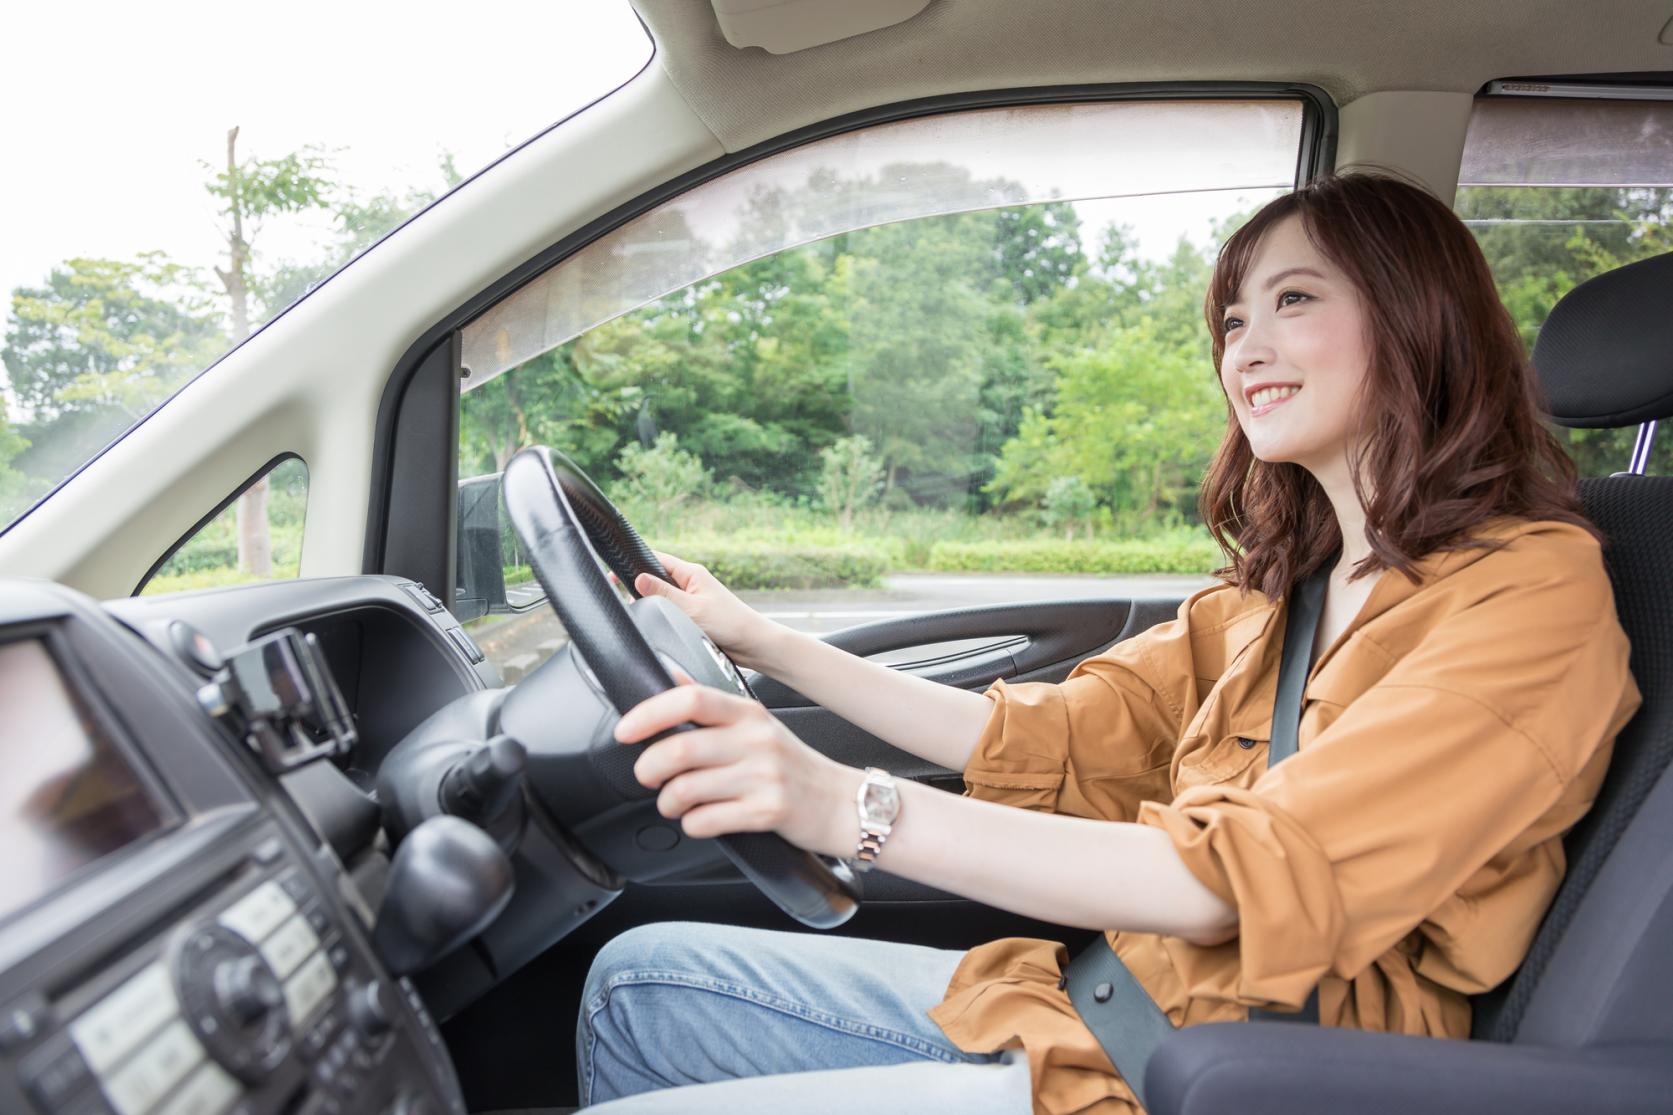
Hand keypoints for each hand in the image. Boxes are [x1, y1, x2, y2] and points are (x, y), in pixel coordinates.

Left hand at [613, 676, 860, 856]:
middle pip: (680, 748)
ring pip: (687, 790)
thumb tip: (669, 674)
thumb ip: (712, 703)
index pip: (690, 699)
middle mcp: (756, 740)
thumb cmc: (790, 764)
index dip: (649, 713)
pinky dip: (692, 825)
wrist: (841, 802)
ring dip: (668, 803)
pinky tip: (699, 821)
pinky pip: (708, 821)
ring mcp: (763, 776)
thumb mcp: (755, 723)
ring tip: (674, 804)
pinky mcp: (768, 812)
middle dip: (649, 768)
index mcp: (747, 713)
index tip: (625, 731)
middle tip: (647, 776)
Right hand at [630, 550, 782, 670]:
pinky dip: (661, 616)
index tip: (613, 574)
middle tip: (628, 601)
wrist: (752, 646)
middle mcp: (690, 583)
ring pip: (661, 598)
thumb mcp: (692, 608)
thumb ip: (663, 594)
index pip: (655, 559)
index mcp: (690, 573)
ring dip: (652, 605)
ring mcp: (691, 599)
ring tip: (644, 614)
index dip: (634, 564)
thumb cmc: (730, 623)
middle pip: (655, 579)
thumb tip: (638, 579)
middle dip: (640, 589)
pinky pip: (670, 612)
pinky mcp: (693, 616)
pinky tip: (657, 625)